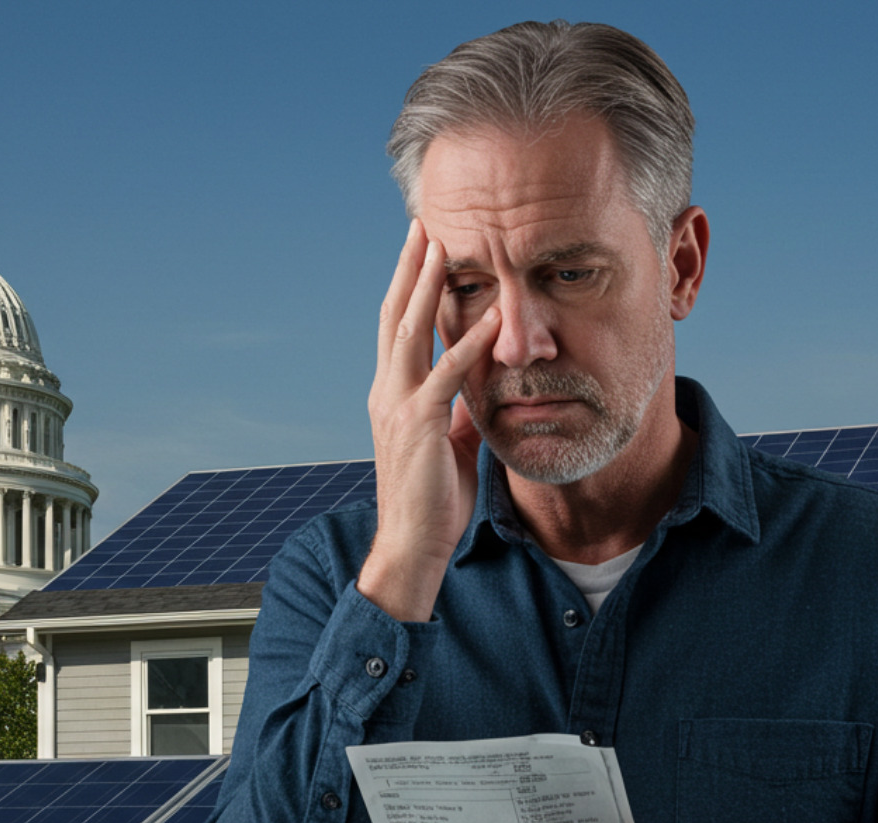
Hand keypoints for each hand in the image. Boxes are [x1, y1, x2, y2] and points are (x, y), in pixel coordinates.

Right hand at [358, 219, 502, 621]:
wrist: (412, 542)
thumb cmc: (432, 500)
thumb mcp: (449, 445)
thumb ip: (458, 413)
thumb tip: (477, 392)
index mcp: (391, 393)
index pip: (397, 328)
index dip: (407, 287)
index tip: (420, 249)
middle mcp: (387, 391)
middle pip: (396, 316)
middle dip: (409, 269)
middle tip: (422, 226)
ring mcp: (398, 405)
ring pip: (411, 333)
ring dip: (427, 287)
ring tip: (442, 248)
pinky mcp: (419, 424)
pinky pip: (448, 374)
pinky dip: (471, 342)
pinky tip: (491, 316)